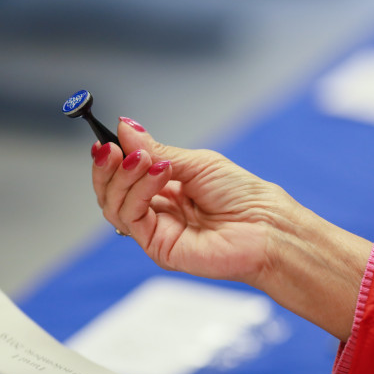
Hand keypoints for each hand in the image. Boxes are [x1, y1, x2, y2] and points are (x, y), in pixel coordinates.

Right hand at [91, 117, 371, 339]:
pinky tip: (158, 174)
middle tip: (111, 148)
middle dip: (107, 166)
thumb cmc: (244, 197)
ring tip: (144, 160)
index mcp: (164, 187)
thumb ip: (156, 150)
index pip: (123, 172)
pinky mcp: (156, 245)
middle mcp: (155, 208)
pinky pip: (131, 216)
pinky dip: (138, 191)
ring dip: (123, 176)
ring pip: (113, 203)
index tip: (106, 138)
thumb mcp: (197, 162)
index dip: (111, 156)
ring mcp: (154, 228)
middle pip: (110, 189)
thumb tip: (124, 128)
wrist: (266, 228)